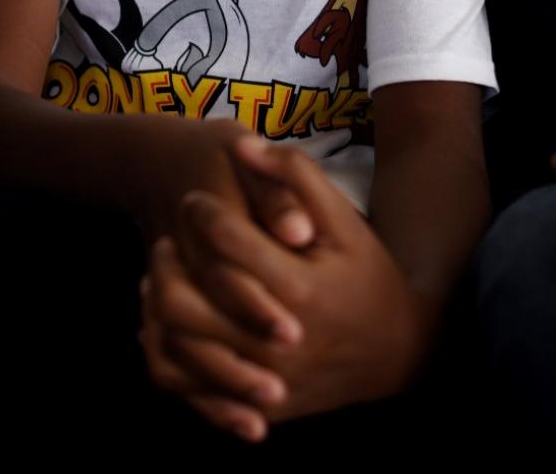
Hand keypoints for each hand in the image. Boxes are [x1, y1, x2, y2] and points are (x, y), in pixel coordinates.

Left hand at [140, 139, 432, 436]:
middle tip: (170, 235)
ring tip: (163, 271)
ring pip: (176, 347)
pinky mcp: (253, 409)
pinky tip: (166, 319)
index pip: (227, 243)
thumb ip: (298, 178)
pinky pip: (185, 386)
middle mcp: (275, 342)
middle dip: (167, 261)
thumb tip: (244, 145)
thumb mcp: (345, 222)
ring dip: (158, 303)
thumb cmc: (368, 275)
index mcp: (300, 288)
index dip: (202, 211)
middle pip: (185, 303)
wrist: (397, 350)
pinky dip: (164, 350)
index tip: (196, 197)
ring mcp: (262, 382)